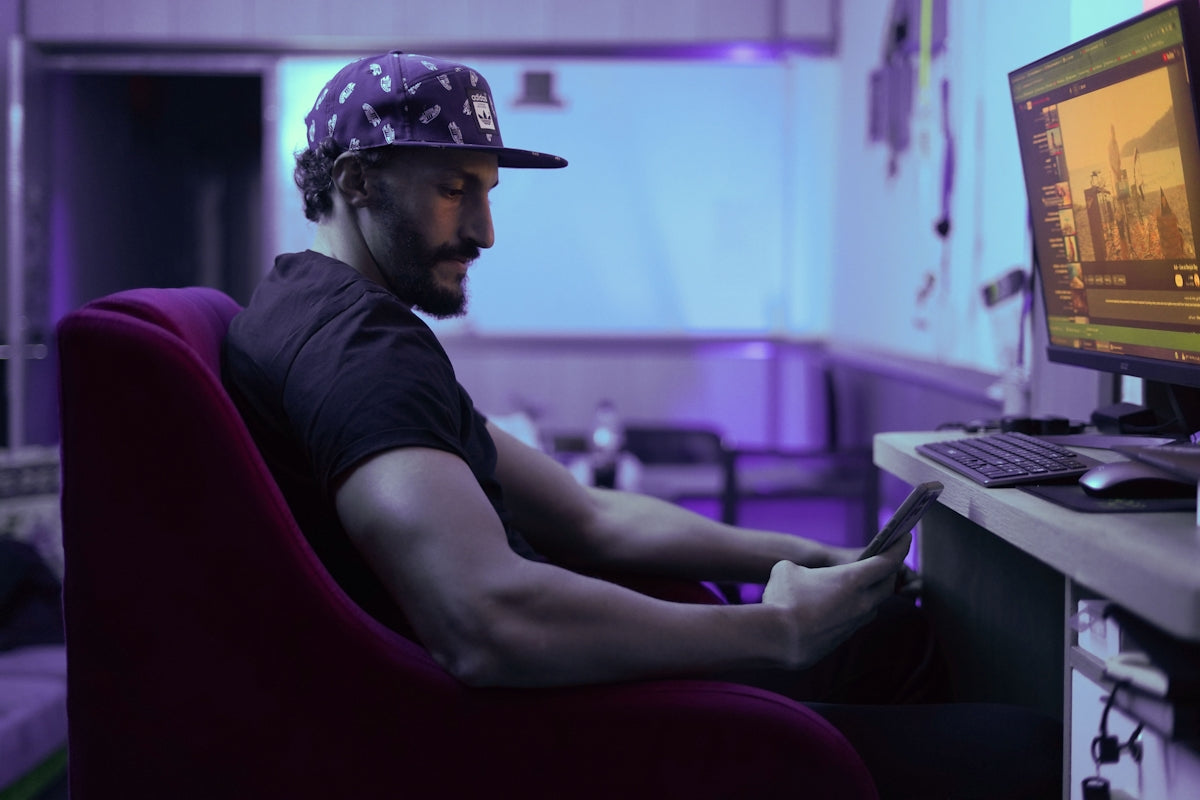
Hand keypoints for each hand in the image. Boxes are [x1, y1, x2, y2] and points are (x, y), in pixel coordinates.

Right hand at [761, 533, 909, 668]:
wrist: (777, 639)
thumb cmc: (783, 599)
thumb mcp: (787, 569)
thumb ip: (802, 569)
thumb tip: (799, 577)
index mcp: (852, 580)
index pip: (887, 563)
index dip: (899, 548)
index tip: (905, 538)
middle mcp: (860, 603)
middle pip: (886, 586)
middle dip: (887, 572)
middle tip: (883, 562)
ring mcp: (853, 624)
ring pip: (872, 606)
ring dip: (870, 594)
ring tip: (857, 586)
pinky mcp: (842, 639)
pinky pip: (855, 621)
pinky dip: (851, 611)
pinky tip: (834, 608)